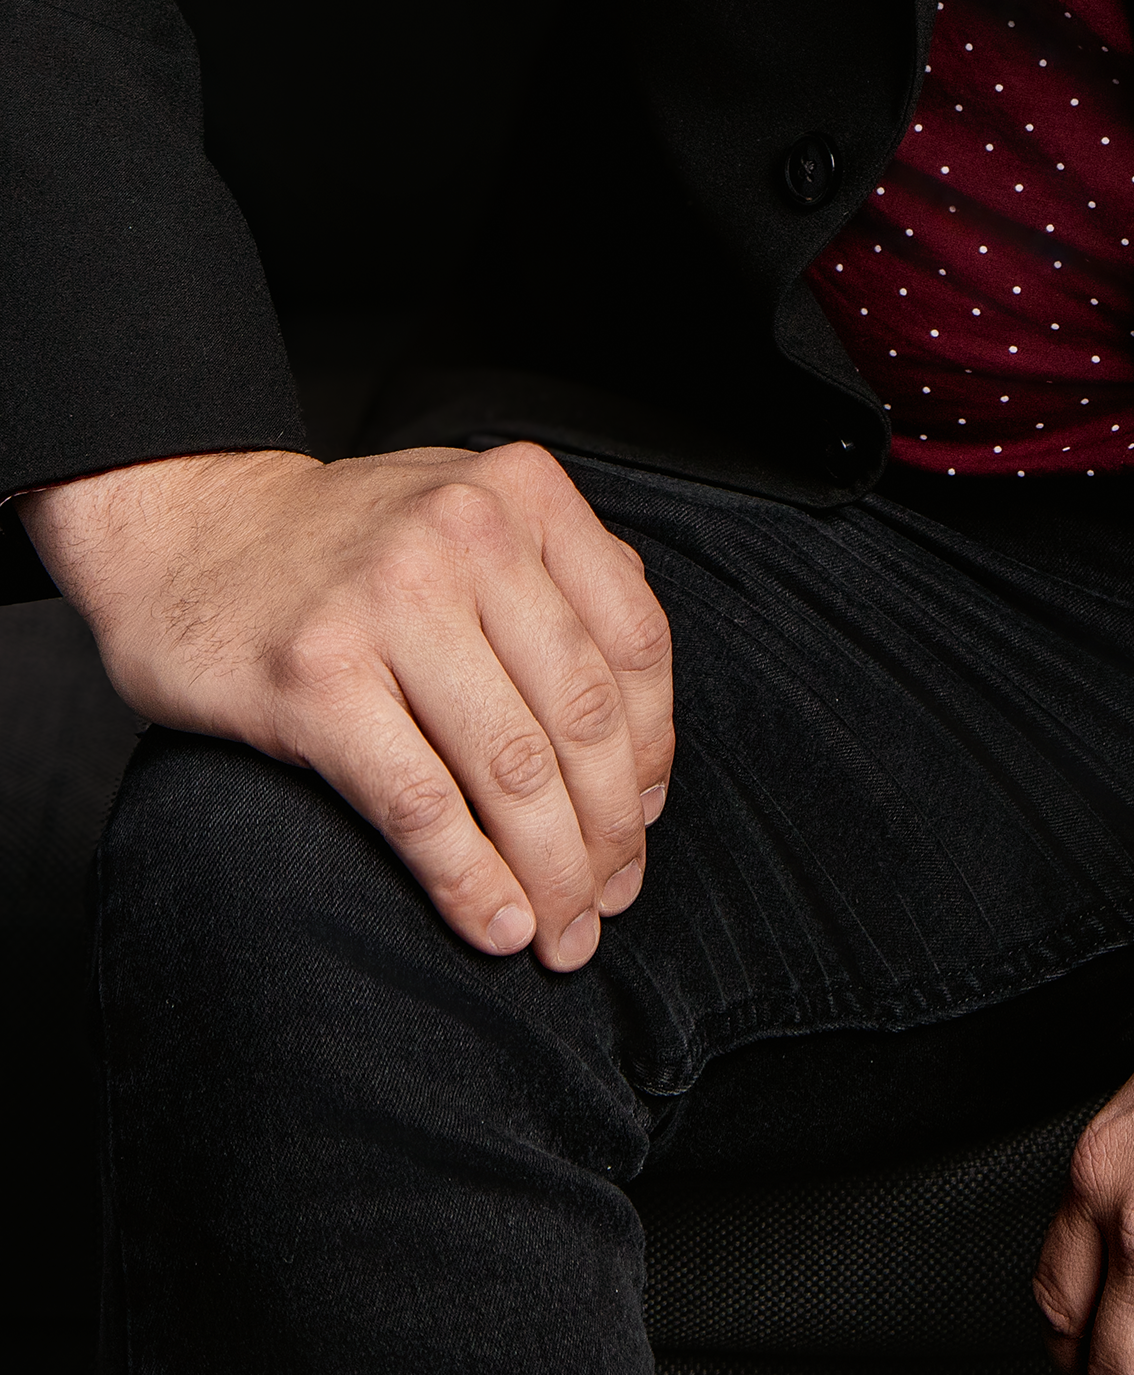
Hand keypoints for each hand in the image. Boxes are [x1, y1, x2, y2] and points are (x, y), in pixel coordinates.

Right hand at [19, 442, 672, 972]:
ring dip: (551, 872)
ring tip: (563, 934)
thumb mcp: (470, 510)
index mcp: (522, 492)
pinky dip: (470, 880)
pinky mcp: (316, 680)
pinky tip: (494, 924)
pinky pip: (421, 804)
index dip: (650, 751)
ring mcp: (389, 604)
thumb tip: (642, 734)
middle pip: (580, 714)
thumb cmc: (346, 543)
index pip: (633, 641)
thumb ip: (562, 580)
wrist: (189, 530)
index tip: (642, 823)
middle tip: (611, 901)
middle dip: (608, 830)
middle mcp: (466, 534)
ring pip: (511, 768)